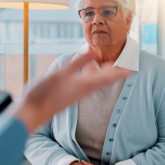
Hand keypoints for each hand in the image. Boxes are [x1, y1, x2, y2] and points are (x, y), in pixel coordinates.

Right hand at [13, 52, 129, 132]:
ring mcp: (74, 92)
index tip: (133, 69)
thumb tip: (93, 51)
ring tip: (108, 66)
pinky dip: (89, 74)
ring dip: (102, 73)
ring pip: (93, 80)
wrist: (32, 113)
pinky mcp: (66, 93)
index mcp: (84, 85)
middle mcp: (82, 89)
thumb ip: (77, 62)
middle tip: (124, 66)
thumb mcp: (61, 74)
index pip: (107, 77)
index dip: (119, 72)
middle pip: (102, 79)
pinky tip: (85, 71)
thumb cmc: (45, 94)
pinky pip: (83, 82)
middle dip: (113, 72)